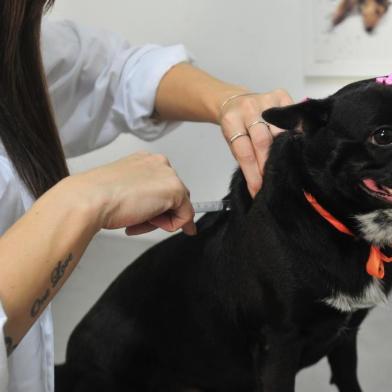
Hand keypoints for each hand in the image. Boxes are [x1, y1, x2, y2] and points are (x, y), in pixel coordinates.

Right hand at [70, 152, 195, 235]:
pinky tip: (147, 222)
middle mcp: (159, 163)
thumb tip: (153, 211)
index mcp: (144, 160)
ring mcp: (168, 175)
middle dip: (158, 213)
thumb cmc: (97, 195)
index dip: (156, 205)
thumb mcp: (122, 190)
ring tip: (135, 220)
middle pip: (173, 196)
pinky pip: (185, 216)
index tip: (152, 216)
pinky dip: (170, 226)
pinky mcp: (176, 190)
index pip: (162, 185)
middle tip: (136, 220)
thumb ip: (141, 195)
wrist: (90, 199)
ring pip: (179, 206)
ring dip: (161, 220)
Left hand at [220, 89, 292, 196]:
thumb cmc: (236, 126)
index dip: (252, 173)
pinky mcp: (280, 95)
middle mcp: (248, 108)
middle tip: (273, 182)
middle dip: (268, 165)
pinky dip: (296, 133)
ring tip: (287, 167)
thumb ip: (245, 157)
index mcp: (231, 120)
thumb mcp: (233, 141)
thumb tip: (258, 184)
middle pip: (263, 141)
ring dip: (283, 151)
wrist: (235, 101)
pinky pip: (293, 118)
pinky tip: (297, 146)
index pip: (244, 152)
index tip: (258, 189)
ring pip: (280, 131)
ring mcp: (265, 99)